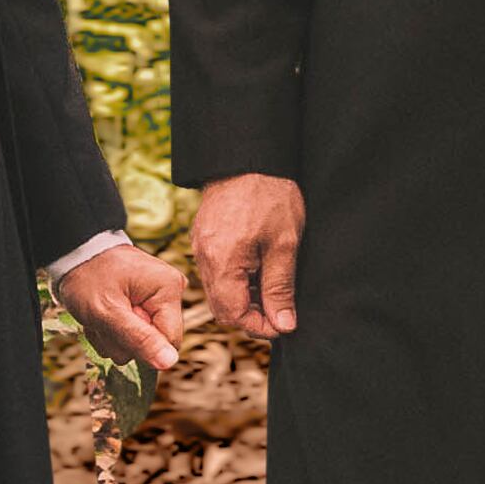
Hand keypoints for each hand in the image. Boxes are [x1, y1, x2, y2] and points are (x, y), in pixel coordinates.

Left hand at [56, 242, 187, 373]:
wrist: (74, 257)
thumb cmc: (87, 277)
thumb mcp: (107, 311)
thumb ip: (138, 338)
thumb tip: (170, 362)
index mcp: (168, 289)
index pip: (170, 341)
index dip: (141, 344)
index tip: (117, 325)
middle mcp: (170, 292)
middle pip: (155, 343)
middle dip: (123, 340)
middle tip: (103, 320)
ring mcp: (157, 299)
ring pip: (140, 343)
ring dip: (114, 337)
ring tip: (100, 315)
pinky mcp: (146, 304)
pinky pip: (134, 334)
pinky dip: (113, 330)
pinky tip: (103, 314)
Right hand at [192, 174, 305, 339]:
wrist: (248, 157)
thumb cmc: (270, 196)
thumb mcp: (284, 244)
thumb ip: (280, 288)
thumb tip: (283, 325)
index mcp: (221, 262)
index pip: (233, 315)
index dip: (259, 326)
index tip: (284, 323)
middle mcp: (204, 258)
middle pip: (222, 308)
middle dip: (251, 315)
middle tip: (280, 309)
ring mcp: (200, 248)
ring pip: (219, 291)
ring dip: (245, 298)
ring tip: (272, 287)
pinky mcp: (203, 238)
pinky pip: (216, 272)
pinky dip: (236, 280)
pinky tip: (258, 269)